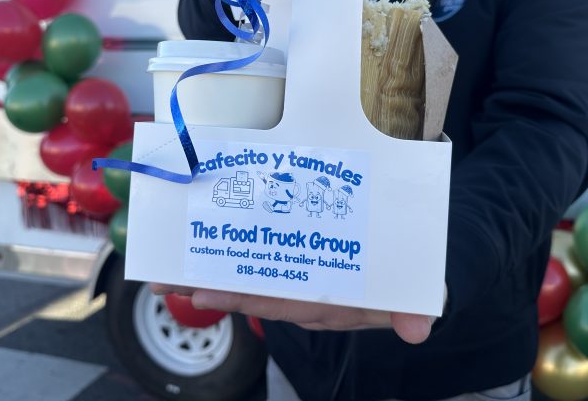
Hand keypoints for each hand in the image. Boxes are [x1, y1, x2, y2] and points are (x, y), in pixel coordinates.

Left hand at [150, 284, 436, 343]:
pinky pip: (258, 264)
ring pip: (250, 280)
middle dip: (213, 290)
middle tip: (169, 281)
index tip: (212, 294)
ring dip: (210, 277)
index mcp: (330, 302)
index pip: (285, 304)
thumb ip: (409, 308)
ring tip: (168, 273)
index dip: (248, 300)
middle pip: (256, 294)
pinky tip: (199, 258)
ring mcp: (299, 281)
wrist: (406, 266)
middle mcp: (307, 295)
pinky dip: (228, 262)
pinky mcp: (295, 261)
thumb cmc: (401, 274)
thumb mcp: (410, 293)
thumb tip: (419, 328)